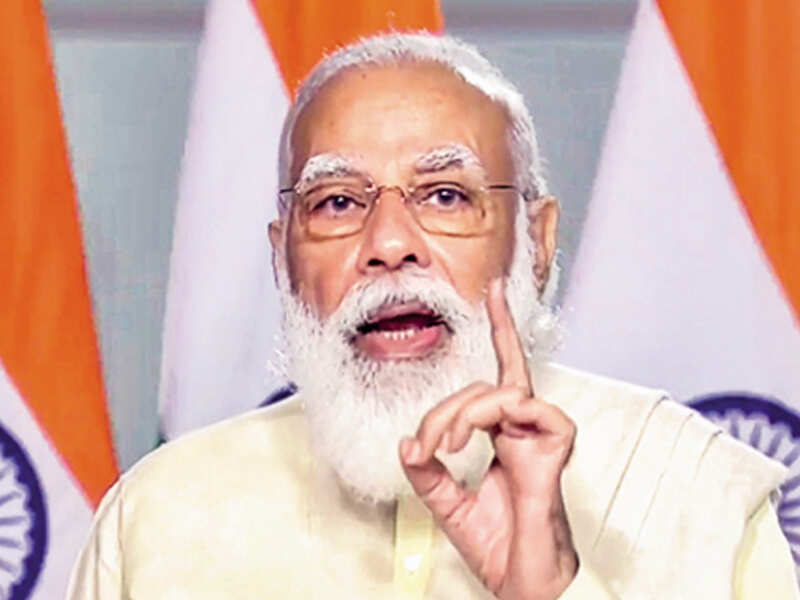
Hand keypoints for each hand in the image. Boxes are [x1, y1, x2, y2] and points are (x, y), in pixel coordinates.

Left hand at [399, 277, 577, 599]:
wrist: (523, 581)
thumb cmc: (498, 545)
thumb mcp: (446, 503)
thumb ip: (428, 472)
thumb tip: (406, 443)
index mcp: (504, 435)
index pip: (498, 373)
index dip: (499, 329)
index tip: (492, 291)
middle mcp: (524, 429)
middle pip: (484, 385)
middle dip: (445, 410)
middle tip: (427, 445)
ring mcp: (542, 434)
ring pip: (500, 391)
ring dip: (462, 414)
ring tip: (446, 446)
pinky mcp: (556, 445)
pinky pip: (528, 407)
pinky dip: (490, 416)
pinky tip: (474, 441)